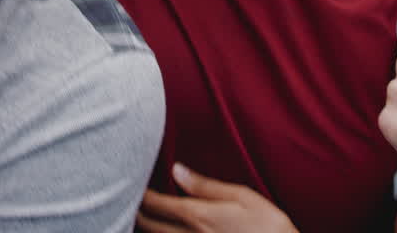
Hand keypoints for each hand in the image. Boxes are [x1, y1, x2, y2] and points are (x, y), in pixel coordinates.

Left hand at [135, 163, 297, 232]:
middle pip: (145, 224)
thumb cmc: (268, 228)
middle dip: (134, 209)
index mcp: (197, 216)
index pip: (154, 203)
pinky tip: (160, 230)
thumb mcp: (243, 198)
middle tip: (129, 195)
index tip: (133, 181)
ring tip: (139, 212)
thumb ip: (205, 186)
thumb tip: (177, 170)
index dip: (139, 192)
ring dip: (142, 226)